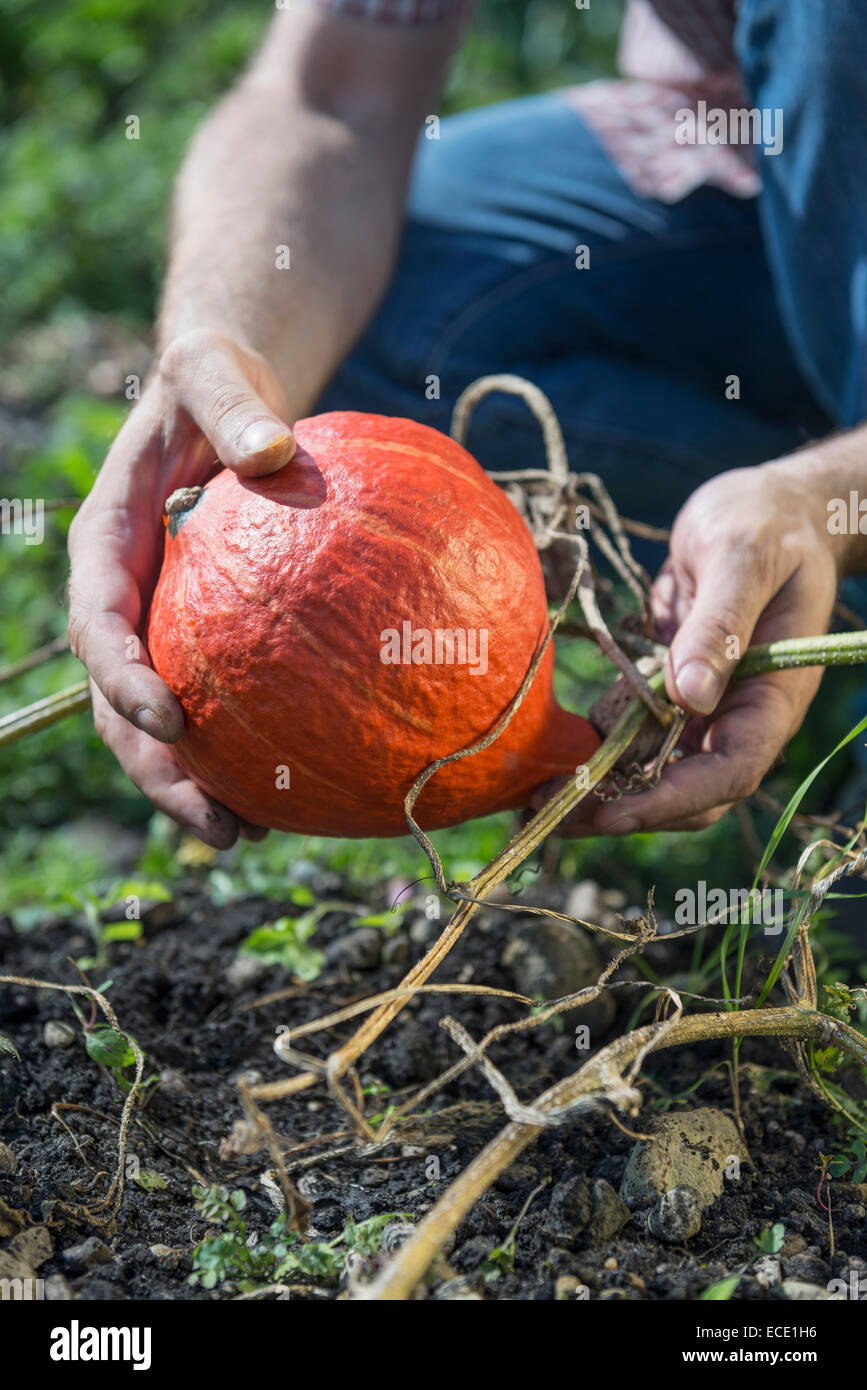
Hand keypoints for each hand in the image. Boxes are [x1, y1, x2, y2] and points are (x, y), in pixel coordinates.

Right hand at [68, 328, 295, 846]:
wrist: (225, 402)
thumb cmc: (213, 386)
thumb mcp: (213, 373)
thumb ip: (232, 404)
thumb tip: (276, 450)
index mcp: (107, 546)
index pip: (99, 624)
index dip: (122, 678)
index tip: (168, 718)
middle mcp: (126, 598)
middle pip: (120, 705)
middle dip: (158, 772)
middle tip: (217, 823)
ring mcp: (162, 626)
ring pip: (160, 726)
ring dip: (193, 785)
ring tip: (249, 834)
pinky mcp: (204, 639)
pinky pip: (217, 701)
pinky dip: (240, 749)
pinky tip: (293, 786)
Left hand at [536, 459, 839, 834]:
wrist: (765, 506)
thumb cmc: (766, 522)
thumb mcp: (744, 558)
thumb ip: (720, 625)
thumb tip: (690, 698)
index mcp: (773, 695)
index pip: (730, 771)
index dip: (672, 799)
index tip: (612, 810)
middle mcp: (739, 713)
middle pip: (687, 791)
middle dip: (624, 810)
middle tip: (553, 815)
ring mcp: (704, 706)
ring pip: (655, 771)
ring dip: (601, 791)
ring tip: (536, 800)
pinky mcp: (669, 688)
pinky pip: (633, 734)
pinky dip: (596, 753)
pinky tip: (548, 761)